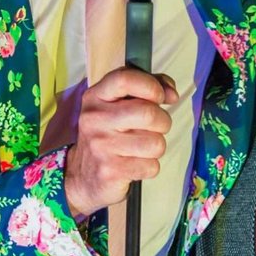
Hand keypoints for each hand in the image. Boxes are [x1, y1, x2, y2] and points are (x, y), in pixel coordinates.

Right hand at [62, 68, 179, 217]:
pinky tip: (134, 165)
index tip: (160, 97)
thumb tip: (172, 94)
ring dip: (157, 148)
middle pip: (148, 113)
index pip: (125, 78)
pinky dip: (150, 167)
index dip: (151, 86)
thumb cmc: (111, 134)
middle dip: (163, 122)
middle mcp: (94, 119)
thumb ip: (149, 88)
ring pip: (155, 143)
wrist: (83, 176)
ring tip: (141, 148)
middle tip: (154, 128)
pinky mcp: (109, 171)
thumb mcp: (120, 105)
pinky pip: (151, 166)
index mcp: (96, 97)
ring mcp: (100, 146)